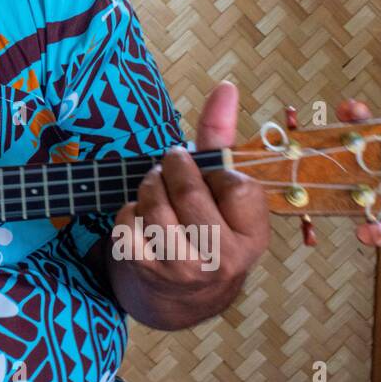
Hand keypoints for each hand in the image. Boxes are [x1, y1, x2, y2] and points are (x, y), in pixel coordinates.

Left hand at [107, 81, 269, 329]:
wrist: (184, 294)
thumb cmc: (207, 226)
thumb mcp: (224, 190)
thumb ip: (222, 138)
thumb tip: (226, 87)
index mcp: (253, 237)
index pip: (235, 184)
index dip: (216, 173)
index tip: (210, 178)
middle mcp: (222, 259)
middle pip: (187, 190)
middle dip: (173, 167)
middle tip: (171, 164)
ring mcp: (182, 269)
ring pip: (154, 204)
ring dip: (149, 185)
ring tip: (156, 187)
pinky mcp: (145, 270)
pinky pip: (127, 222)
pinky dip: (128, 210)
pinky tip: (141, 217)